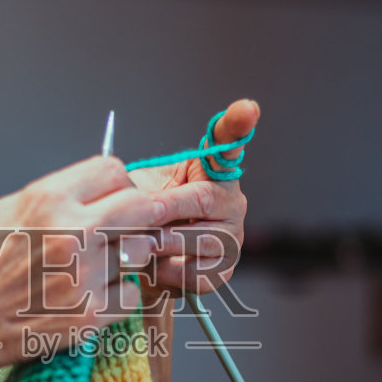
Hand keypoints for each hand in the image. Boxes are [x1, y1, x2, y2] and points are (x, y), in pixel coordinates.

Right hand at [0, 155, 162, 364]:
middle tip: (144, 221)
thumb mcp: (5, 210)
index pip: (113, 171)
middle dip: (147, 212)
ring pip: (139, 251)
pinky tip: (94, 294)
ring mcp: (84, 275)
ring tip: (98, 264)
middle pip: (142, 206)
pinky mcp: (90, 314)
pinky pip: (131, 293)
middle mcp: (71, 232)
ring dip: (127, 256)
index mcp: (47, 199)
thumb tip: (96, 189)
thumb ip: (56, 196)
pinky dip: (118, 294)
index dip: (119, 183)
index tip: (118, 194)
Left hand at [126, 99, 257, 295]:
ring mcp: (232, 236)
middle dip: (165, 209)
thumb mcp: (135, 191)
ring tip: (137, 243)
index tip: (248, 108)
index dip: (238, 124)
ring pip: (200, 238)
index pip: (228, 142)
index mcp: (212, 172)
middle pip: (204, 199)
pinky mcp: (223, 269)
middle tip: (136, 215)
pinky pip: (197, 272)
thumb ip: (141, 186)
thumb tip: (134, 197)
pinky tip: (153, 267)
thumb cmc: (140, 219)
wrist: (138, 262)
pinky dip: (167, 272)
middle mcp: (231, 201)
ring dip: (162, 243)